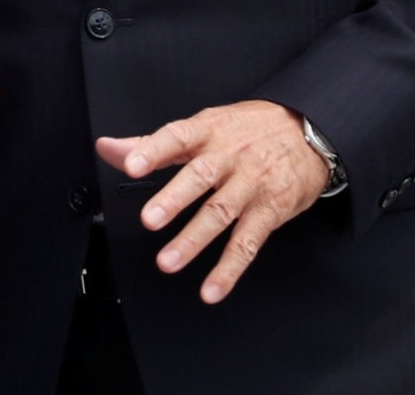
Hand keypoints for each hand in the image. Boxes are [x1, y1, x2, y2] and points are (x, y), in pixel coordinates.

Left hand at [95, 100, 329, 304]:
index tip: (131, 165)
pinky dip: (230, 269)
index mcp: (207, 131)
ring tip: (168, 261)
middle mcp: (228, 157)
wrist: (306, 131)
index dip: (152, 150)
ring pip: (220, 213)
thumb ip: (151, 143)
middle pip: (200, 177)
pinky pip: (248, 242)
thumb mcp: (201, 125)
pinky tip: (212, 288)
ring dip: (194, 240)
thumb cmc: (247, 129)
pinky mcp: (270, 211)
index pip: (176, 137)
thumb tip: (108, 148)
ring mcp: (250, 184)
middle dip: (173, 199)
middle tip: (149, 220)